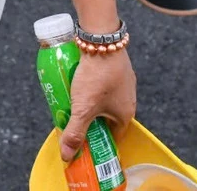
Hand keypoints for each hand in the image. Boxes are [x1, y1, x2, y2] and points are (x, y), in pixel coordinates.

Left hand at [61, 48, 136, 162]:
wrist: (101, 40)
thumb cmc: (96, 77)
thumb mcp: (82, 109)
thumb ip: (75, 133)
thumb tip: (67, 157)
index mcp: (126, 114)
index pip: (113, 137)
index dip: (99, 144)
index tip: (83, 146)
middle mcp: (129, 99)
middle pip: (107, 119)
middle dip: (90, 123)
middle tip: (72, 123)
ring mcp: (124, 82)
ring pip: (104, 100)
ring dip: (90, 104)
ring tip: (72, 103)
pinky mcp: (116, 68)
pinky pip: (103, 85)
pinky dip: (92, 88)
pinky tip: (79, 84)